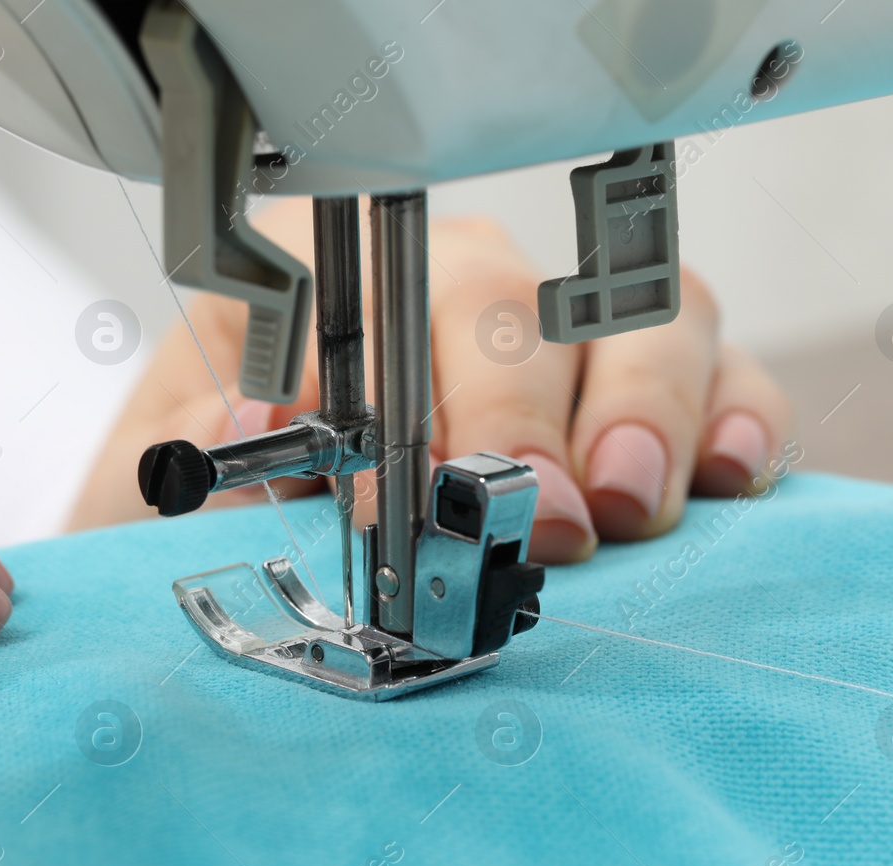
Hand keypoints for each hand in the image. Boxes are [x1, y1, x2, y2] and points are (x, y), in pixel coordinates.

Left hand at [69, 199, 790, 562]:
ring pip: (635, 318)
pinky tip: (728, 474)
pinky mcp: (641, 396)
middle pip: (515, 301)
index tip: (401, 494)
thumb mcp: (154, 486)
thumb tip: (247, 432)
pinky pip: (723, 373)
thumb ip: (189, 452)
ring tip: (629, 501)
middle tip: (543, 514)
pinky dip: (738, 415)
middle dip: (526, 413)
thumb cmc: (212, 507)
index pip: (372, 301)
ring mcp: (552, 340)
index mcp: (310, 287)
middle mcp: (443, 291)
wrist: (244, 552)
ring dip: (642, 408)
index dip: (401, 388)